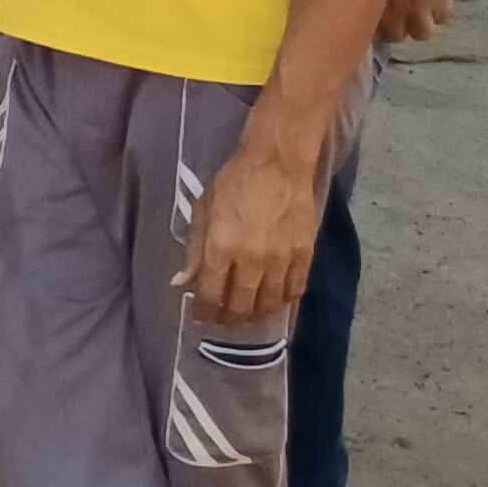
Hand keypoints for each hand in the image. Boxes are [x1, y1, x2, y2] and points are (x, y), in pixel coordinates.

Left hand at [184, 123, 329, 323]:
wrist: (277, 165)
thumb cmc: (233, 183)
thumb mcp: (203, 211)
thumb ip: (194, 251)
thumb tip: (182, 283)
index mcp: (222, 249)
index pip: (211, 296)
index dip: (205, 312)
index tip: (202, 318)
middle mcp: (252, 261)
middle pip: (241, 306)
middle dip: (229, 319)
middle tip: (223, 321)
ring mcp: (282, 261)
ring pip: (269, 305)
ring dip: (256, 315)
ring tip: (247, 315)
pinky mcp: (305, 256)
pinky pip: (295, 291)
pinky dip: (282, 302)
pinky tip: (273, 301)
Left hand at [378, 0, 457, 43]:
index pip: (369, 29)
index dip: (371, 24)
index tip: (371, 15)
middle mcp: (396, 5)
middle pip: (396, 36)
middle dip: (395, 26)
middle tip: (394, 10)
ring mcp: (423, 2)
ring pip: (422, 32)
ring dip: (418, 21)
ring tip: (415, 5)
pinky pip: (443, 17)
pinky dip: (438, 11)